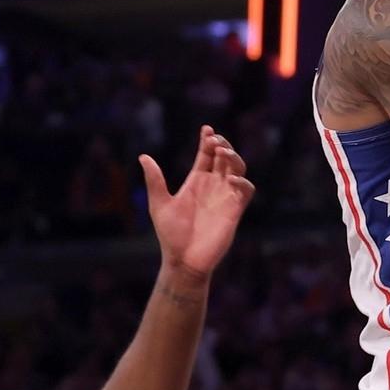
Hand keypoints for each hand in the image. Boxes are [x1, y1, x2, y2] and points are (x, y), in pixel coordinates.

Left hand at [139, 125, 255, 280]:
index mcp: (195, 182)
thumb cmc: (170, 235)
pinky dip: (243, 181)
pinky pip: (246, 190)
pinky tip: (231, 178)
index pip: (206, 155)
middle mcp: (212, 186)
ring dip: (234, 158)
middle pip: (224, 157)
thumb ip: (155, 180)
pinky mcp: (235, 210)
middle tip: (214, 141)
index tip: (206, 129)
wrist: (184, 260)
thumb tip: (143, 156)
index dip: (208, 140)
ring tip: (223, 153)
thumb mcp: (159, 203)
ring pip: (238, 168)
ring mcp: (225, 197)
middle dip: (222, 144)